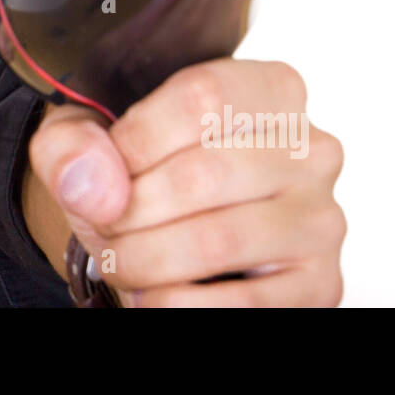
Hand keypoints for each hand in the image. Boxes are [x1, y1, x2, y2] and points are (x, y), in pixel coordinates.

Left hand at [26, 58, 345, 305]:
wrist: (166, 227)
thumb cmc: (138, 167)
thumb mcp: (90, 133)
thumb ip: (73, 144)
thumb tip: (95, 189)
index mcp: (272, 90)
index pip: (201, 100)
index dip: (134, 142)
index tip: (104, 172)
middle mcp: (312, 149)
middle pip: (204, 174)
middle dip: (129, 211)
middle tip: (102, 227)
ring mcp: (321, 219)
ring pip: (217, 240)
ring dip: (145, 260)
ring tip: (120, 260)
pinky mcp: (320, 283)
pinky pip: (243, 304)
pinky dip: (176, 304)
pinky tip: (151, 294)